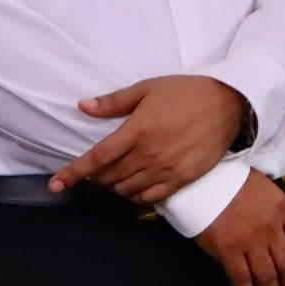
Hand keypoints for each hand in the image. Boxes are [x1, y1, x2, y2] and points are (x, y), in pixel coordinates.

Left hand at [50, 75, 245, 200]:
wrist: (228, 103)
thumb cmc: (185, 91)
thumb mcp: (148, 88)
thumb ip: (114, 102)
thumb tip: (83, 106)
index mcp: (137, 130)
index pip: (97, 159)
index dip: (74, 173)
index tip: (56, 184)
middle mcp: (149, 154)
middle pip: (110, 177)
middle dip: (95, 177)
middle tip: (94, 170)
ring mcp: (166, 170)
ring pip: (127, 189)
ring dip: (114, 186)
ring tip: (114, 176)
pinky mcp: (182, 180)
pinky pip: (149, 197)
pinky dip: (135, 195)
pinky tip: (134, 186)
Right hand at [197, 170, 284, 285]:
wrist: (205, 178)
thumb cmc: (234, 180)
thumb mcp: (265, 188)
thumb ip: (276, 211)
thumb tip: (282, 236)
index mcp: (282, 208)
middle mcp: (270, 228)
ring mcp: (250, 241)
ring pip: (268, 276)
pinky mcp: (229, 251)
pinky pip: (242, 279)